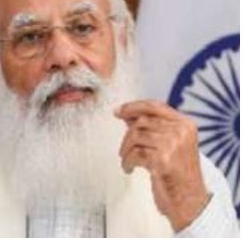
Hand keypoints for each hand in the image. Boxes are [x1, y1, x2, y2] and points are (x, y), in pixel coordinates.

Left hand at [115, 100, 209, 231]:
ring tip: (126, 160)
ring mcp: (173, 145)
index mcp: (186, 124)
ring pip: (135, 136)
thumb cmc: (177, 172)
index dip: (133, 106)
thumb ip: (152, 127)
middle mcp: (181, 132)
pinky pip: (135, 154)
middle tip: (124, 150)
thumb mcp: (171, 144)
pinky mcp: (163, 160)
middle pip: (141, 121)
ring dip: (125, 150)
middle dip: (127, 136)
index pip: (155, 106)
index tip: (118, 111)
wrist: (189, 200)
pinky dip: (127, 161)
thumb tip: (124, 113)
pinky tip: (129, 169)